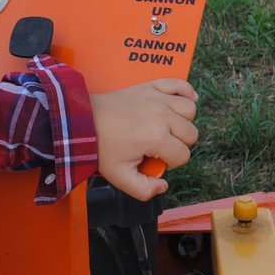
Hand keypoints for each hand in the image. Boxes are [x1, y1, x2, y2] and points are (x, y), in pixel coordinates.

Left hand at [90, 78, 198, 200]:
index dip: (172, 163)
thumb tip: (163, 185)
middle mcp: (162, 116)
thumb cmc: (101, 148)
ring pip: (190, 110)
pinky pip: (179, 84)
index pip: (183, 155)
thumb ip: (144, 190)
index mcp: (156, 138)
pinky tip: (186, 100)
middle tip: (160, 147)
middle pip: (191, 133)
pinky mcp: (151, 86)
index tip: (155, 160)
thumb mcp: (120, 177)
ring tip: (169, 128)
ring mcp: (157, 98)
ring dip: (184, 121)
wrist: (83, 121)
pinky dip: (186, 91)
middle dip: (179, 144)